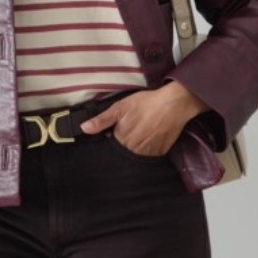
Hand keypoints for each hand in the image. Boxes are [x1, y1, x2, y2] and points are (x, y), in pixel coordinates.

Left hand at [79, 82, 206, 155]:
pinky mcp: (160, 153)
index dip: (114, 135)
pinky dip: (149, 147)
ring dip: (137, 145)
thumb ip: (101, 120)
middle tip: (135, 126)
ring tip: (144, 130)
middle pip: (124, 150)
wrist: (173, 104)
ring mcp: (148, 153)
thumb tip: (84, 129)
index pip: (112, 144)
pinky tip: (152, 134)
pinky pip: (150, 154)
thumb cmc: (146, 103)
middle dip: (126, 141)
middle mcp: (134, 150)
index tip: (120, 127)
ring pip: (137, 154)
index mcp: (121, 140)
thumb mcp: (120, 107)